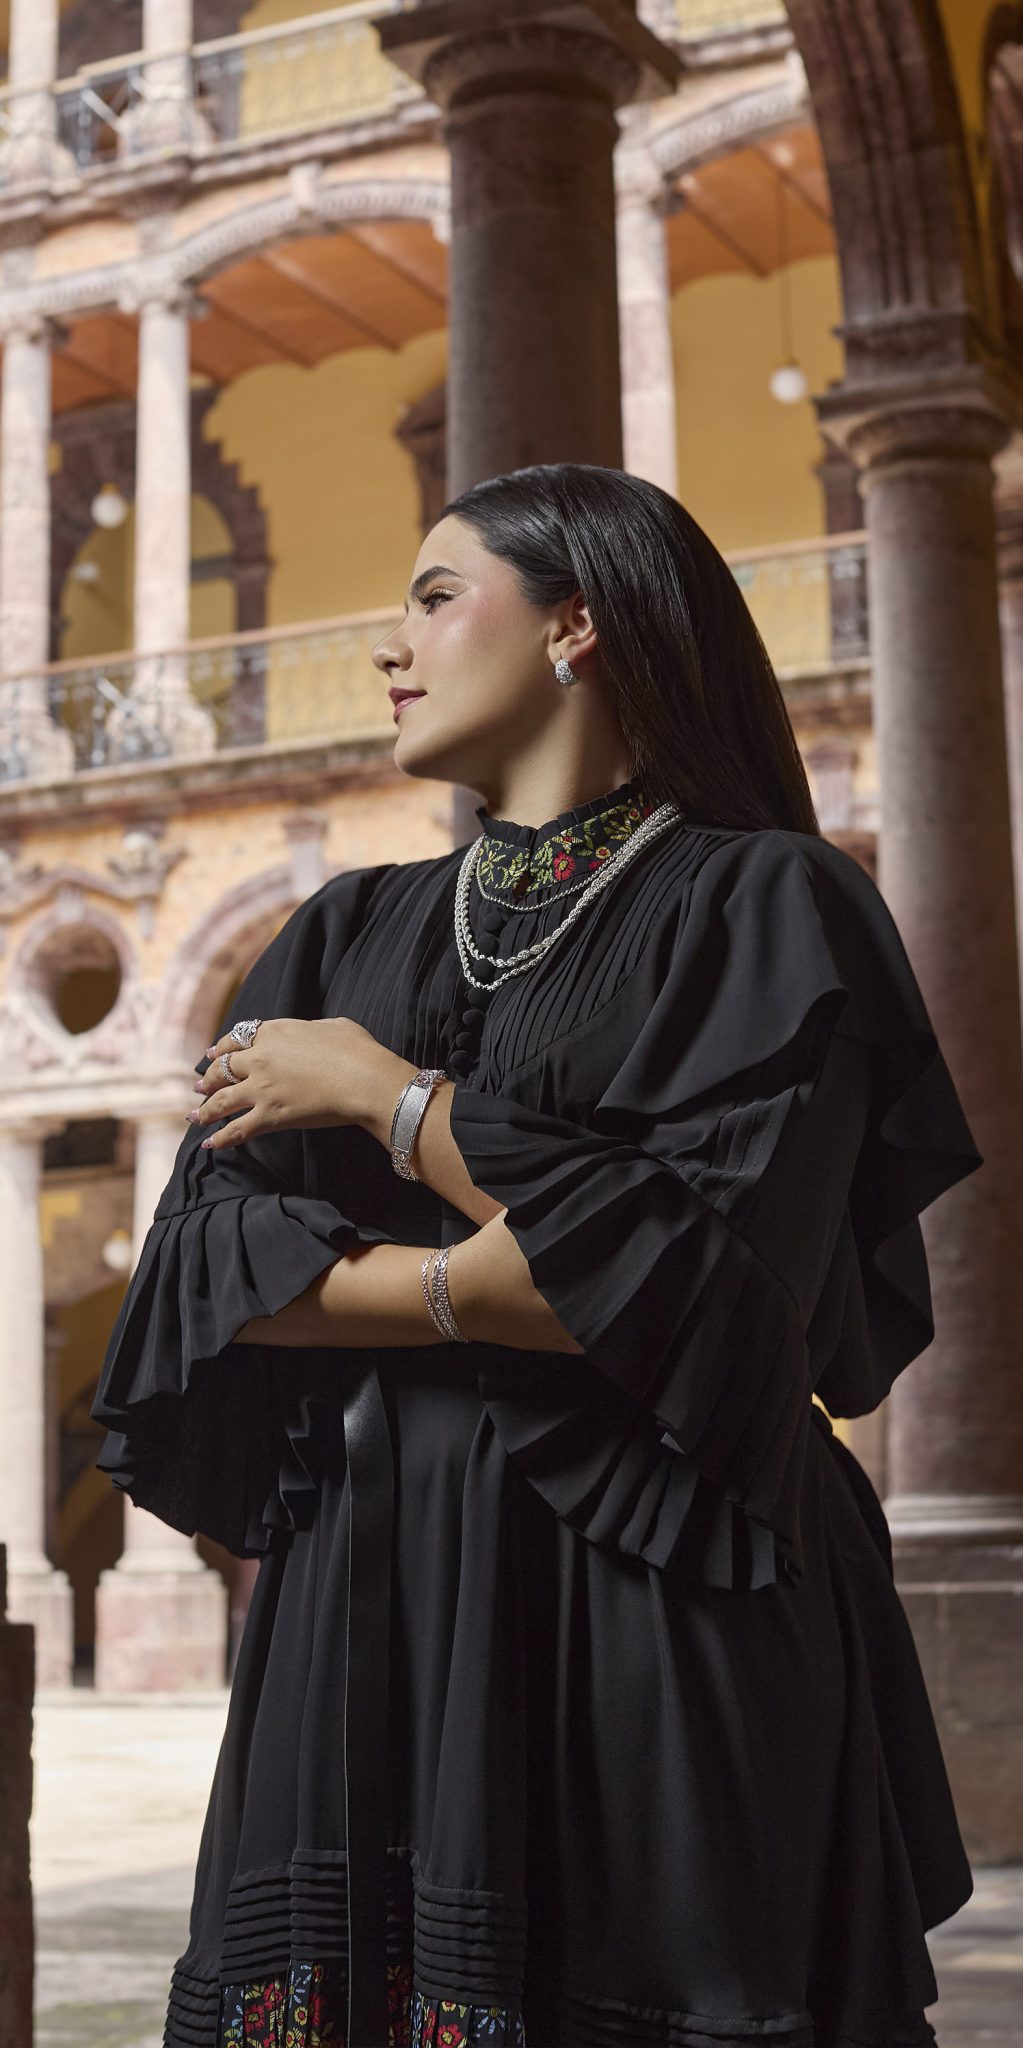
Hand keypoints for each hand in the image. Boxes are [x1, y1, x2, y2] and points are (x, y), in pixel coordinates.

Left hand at [191, 1016, 396, 1152]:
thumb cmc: (357, 1051)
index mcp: (275, 1032)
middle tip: (199, 1087)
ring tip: (194, 1116)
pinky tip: (210, 1144)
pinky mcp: (269, 1116)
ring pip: (221, 1100)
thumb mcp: (333, 1025)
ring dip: (205, 1109)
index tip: (213, 1054)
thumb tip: (313, 1033)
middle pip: (223, 1069)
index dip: (221, 1048)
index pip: (237, 1039)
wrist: (364, 1080)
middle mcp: (260, 1058)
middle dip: (208, 1079)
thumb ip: (312, 1029)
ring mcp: (261, 1088)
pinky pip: (236, 1129)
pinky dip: (220, 1138)